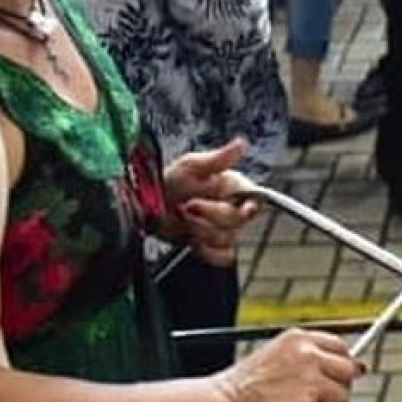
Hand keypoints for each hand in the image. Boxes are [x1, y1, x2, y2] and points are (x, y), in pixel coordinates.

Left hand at [165, 138, 259, 265]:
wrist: (146, 207)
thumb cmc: (168, 181)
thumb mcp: (191, 166)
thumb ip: (218, 159)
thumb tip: (241, 144)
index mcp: (234, 187)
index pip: (255, 198)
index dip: (251, 206)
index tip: (243, 209)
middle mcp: (233, 208)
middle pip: (238, 221)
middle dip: (211, 215)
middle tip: (188, 206)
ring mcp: (223, 229)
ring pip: (227, 238)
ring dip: (202, 231)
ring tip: (182, 218)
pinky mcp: (213, 247)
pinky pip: (222, 257)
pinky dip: (207, 251)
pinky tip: (192, 240)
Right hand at [215, 330, 363, 401]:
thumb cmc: (242, 388)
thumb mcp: (277, 358)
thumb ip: (312, 358)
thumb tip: (359, 367)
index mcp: (299, 338)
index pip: (340, 346)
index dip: (340, 364)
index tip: (334, 376)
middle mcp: (309, 354)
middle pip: (348, 369)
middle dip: (337, 386)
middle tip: (312, 399)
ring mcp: (311, 378)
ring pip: (340, 395)